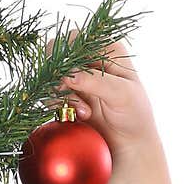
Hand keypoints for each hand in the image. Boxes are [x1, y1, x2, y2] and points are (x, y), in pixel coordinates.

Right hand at [45, 29, 160, 164]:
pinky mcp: (67, 96)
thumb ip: (97, 81)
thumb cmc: (135, 115)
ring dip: (62, 94)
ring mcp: (76, 78)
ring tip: (85, 113)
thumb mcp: (122, 95)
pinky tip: (77, 117)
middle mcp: (89, 60)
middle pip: (56, 52)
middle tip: (74, 93)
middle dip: (61, 75)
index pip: (77, 38)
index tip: (72, 75)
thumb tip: (70, 75)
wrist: (129, 144)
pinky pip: (48, 94)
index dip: (69, 54)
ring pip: (50, 74)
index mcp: (107, 50)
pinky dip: (57, 105)